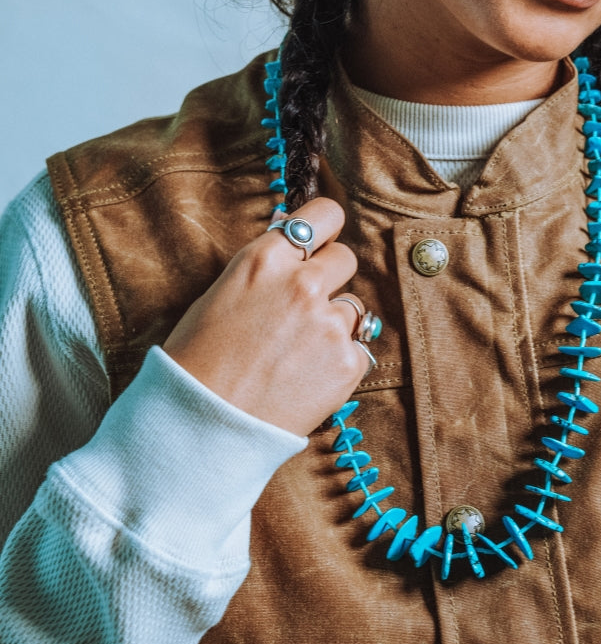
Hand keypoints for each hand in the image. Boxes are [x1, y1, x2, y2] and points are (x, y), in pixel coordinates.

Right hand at [163, 198, 369, 435]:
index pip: (323, 215)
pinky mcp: (348, 362)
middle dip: (330, 277)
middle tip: (306, 306)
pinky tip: (307, 378)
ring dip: (336, 322)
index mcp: (265, 259)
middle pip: (346, 258)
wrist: (202, 428)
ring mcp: (329, 324)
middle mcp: (303, 284)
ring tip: (299, 352)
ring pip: (354, 306)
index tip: (321, 242)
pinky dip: (340, 361)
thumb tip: (292, 233)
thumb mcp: (221, 296)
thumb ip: (264, 266)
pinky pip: (358, 348)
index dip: (325, 229)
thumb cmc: (197, 362)